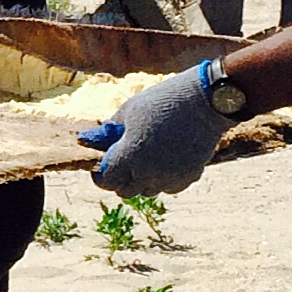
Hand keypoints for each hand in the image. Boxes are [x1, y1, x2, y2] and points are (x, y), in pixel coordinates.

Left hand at [81, 64, 233, 194]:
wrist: (206, 100)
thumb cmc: (163, 100)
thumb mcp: (130, 110)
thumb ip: (108, 131)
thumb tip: (85, 140)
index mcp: (130, 155)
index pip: (106, 181)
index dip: (100, 174)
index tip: (102, 164)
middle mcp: (149, 173)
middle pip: (125, 191)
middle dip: (120, 178)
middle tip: (122, 160)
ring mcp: (170, 177)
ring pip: (147, 191)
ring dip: (141, 180)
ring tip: (145, 157)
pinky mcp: (189, 177)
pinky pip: (169, 187)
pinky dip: (163, 179)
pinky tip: (165, 160)